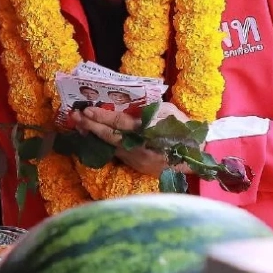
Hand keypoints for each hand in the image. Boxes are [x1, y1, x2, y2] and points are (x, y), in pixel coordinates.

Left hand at [72, 102, 191, 176]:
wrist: (196, 156)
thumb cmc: (183, 129)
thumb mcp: (169, 112)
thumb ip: (148, 110)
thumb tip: (127, 107)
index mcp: (149, 132)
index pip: (120, 123)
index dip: (103, 117)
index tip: (88, 110)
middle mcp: (141, 147)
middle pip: (110, 136)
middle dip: (91, 126)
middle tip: (75, 116)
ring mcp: (137, 159)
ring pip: (110, 146)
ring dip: (94, 135)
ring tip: (79, 124)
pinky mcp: (136, 165)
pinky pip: (116, 152)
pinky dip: (103, 144)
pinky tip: (93, 136)